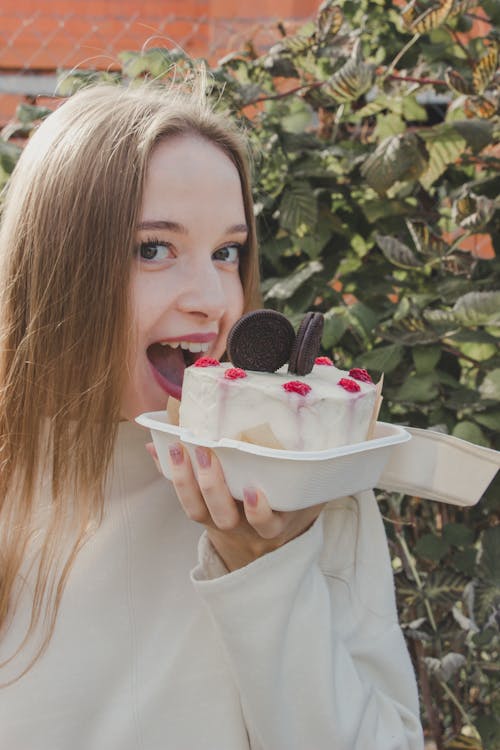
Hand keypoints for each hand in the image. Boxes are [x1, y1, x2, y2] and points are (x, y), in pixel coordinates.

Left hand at [165, 441, 324, 570]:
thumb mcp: (308, 503)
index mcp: (273, 527)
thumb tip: (337, 450)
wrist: (261, 552)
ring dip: (183, 479)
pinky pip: (180, 497)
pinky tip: (156, 447)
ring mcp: (217, 524)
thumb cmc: (290, 514)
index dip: (258, 512)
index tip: (253, 490)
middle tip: (205, 453)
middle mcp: (242, 530)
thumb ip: (318, 481)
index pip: (266, 525)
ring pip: (195, 510)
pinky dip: (167, 472)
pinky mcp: (199, 514)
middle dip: (212, 486)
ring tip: (178, 447)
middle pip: (222, 516)